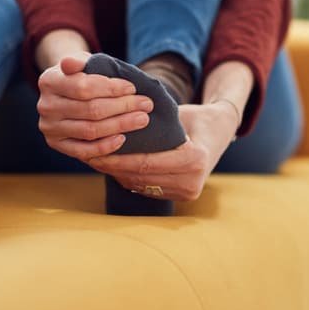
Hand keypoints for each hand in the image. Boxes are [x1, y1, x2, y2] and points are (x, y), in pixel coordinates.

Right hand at [37, 52, 154, 161]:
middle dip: (123, 107)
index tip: (133, 88)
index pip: (85, 87)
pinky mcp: (57, 145)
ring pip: (90, 130)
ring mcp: (50, 128)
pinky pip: (83, 150)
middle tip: (146, 105)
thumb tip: (70, 63)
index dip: (112, 88)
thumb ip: (80, 61)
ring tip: (142, 119)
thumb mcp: (81, 61)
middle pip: (90, 110)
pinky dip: (105, 146)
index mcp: (49, 81)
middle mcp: (45, 106)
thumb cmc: (80, 74)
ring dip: (120, 125)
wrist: (65, 93)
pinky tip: (123, 139)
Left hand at [86, 101, 238, 201]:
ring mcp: (188, 192)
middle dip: (112, 167)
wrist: (221, 132)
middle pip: (140, 177)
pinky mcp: (182, 196)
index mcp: (193, 160)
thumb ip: (156, 119)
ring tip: (94, 160)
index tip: (96, 149)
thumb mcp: (180, 112)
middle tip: (87, 155)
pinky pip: (147, 188)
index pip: (146, 163)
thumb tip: (119, 114)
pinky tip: (111, 167)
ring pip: (141, 185)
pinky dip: (127, 178)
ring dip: (116, 174)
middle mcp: (192, 182)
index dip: (118, 158)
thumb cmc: (198, 116)